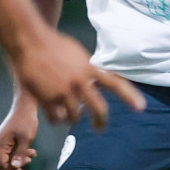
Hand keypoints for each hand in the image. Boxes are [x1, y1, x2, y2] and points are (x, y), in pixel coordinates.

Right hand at [0, 101, 39, 169]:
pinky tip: (31, 150)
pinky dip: (20, 151)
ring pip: (9, 155)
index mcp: (0, 143)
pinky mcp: (7, 138)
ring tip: (33, 153)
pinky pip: (11, 149)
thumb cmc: (26, 121)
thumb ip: (20, 154)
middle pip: (4, 161)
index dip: (11, 169)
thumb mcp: (26, 139)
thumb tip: (15, 167)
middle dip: (17, 163)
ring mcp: (2, 140)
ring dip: (21, 157)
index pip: (1, 163)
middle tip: (30, 160)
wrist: (25, 106)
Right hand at [10, 30, 145, 127]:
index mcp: (89, 69)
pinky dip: (57, 119)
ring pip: (74, 117)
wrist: (29, 41)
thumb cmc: (53, 45)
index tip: (140, 108)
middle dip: (101, 122)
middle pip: (98, 109)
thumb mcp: (78, 54)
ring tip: (68, 114)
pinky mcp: (47, 99)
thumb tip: (96, 81)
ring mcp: (63, 91)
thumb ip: (88, 69)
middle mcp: (79, 82)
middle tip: (100, 128)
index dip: (129, 96)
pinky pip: (56, 119)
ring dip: (72, 118)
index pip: (114, 84)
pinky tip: (55, 114)